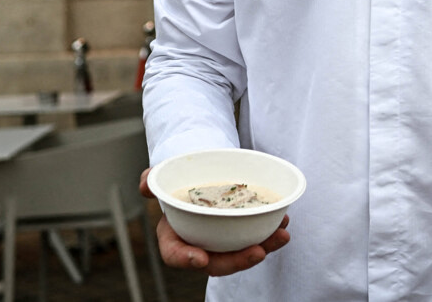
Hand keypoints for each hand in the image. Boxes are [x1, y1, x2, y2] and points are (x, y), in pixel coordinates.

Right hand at [139, 168, 290, 275]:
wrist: (200, 170)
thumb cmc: (179, 177)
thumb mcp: (163, 175)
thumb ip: (153, 179)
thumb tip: (146, 186)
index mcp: (173, 234)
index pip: (174, 254)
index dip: (186, 259)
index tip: (201, 259)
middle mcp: (198, 242)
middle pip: (216, 261)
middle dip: (238, 261)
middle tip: (258, 252)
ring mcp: (221, 239)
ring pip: (241, 252)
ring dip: (264, 248)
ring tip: (282, 235)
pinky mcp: (240, 231)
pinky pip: (256, 237)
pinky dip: (271, 232)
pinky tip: (284, 221)